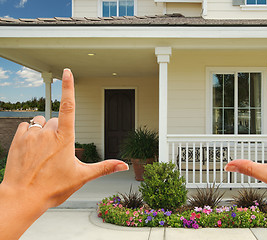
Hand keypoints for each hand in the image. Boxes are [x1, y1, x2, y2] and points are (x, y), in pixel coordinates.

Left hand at [1, 69, 127, 208]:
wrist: (22, 197)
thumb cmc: (52, 188)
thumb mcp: (82, 177)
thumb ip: (104, 167)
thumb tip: (123, 165)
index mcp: (65, 138)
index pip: (69, 106)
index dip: (69, 87)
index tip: (67, 72)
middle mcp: (47, 132)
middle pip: (56, 121)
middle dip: (59, 131)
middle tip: (57, 153)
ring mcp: (31, 134)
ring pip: (41, 122)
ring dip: (44, 131)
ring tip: (43, 151)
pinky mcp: (17, 138)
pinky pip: (26, 126)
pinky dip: (30, 133)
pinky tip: (32, 148)